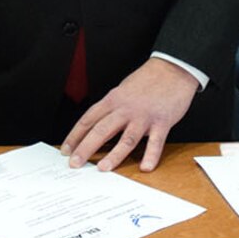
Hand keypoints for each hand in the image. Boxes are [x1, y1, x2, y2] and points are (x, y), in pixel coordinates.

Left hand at [62, 57, 197, 173]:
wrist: (172, 69)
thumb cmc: (148, 80)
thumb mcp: (123, 90)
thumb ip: (112, 108)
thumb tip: (97, 125)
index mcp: (113, 100)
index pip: (88, 120)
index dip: (75, 136)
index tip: (66, 150)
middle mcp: (125, 109)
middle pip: (101, 130)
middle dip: (85, 148)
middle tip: (75, 163)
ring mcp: (144, 116)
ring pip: (126, 138)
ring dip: (114, 155)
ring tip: (103, 168)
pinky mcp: (162, 121)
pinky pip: (156, 142)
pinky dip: (151, 155)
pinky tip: (146, 167)